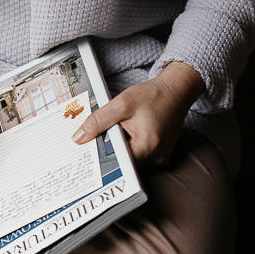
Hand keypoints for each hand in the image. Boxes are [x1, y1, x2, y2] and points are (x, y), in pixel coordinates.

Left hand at [70, 61, 203, 165]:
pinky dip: (132, 146)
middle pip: (124, 162)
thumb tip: (78, 138)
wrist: (176, 90)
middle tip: (104, 134)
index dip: (102, 155)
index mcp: (147, 148)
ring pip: (131, 159)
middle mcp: (157, 159)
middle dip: (111, 149)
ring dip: (122, 147)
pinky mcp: (161, 155)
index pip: (117, 162)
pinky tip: (130, 131)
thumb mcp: (121, 104)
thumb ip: (98, 121)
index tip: (90, 149)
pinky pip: (141, 156)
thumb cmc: (152, 95)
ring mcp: (161, 159)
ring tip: (121, 129)